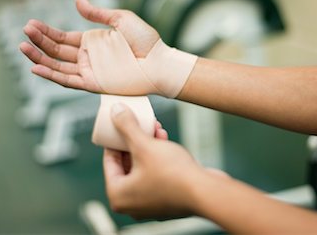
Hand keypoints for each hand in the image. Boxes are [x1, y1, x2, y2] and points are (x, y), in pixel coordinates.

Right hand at [19, 0, 159, 91]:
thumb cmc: (145, 40)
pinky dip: (51, 75)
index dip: (47, 32)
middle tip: (26, 30)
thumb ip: (97, 14)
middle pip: (57, 50)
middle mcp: (88, 57)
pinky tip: (36, 68)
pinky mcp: (94, 83)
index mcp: (92, 42)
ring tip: (23, 46)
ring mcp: (90, 71)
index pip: (63, 38)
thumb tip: (77, 0)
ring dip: (39, 57)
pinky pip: (68, 81)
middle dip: (40, 41)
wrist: (159, 61)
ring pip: (58, 66)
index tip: (31, 24)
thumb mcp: (120, 19)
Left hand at [104, 103, 222, 218]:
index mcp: (118, 195)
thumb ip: (126, 127)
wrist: (207, 193)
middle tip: (140, 123)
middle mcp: (131, 205)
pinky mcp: (168, 202)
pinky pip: (157, 176)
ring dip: (149, 147)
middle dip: (135, 140)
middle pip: (127, 164)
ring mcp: (150, 205)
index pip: (109, 161)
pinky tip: (166, 141)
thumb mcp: (144, 145)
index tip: (119, 124)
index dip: (115, 138)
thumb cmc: (172, 173)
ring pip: (143, 168)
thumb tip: (114, 110)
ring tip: (156, 129)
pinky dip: (159, 159)